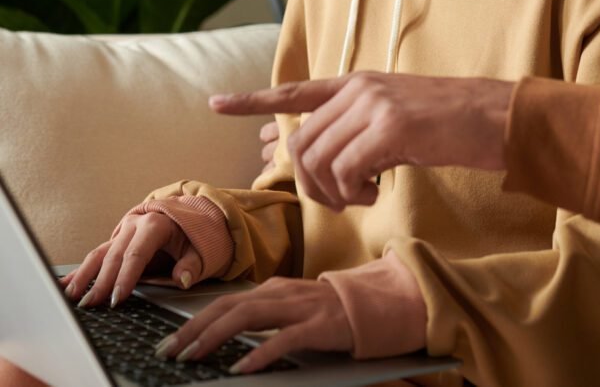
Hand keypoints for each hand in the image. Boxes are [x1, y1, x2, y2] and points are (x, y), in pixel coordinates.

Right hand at [61, 211, 199, 308]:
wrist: (187, 219)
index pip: (137, 253)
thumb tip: (183, 279)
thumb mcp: (200, 249)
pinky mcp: (115, 241)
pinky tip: (65, 284)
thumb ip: (192, 265)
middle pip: (114, 256)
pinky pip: (95, 256)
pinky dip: (80, 271)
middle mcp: (135, 225)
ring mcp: (122, 232)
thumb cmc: (192, 236)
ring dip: (84, 276)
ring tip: (72, 296)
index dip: (126, 276)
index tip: (117, 298)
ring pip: (99, 254)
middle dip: (101, 281)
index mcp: (156, 224)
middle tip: (91, 304)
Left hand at [153, 277, 351, 374]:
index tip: (169, 342)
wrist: (372, 304)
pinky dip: (259, 353)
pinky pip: (283, 339)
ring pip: (249, 316)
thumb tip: (220, 333)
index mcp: (273, 289)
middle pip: (229, 306)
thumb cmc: (328, 311)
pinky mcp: (318, 325)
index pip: (225, 303)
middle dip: (195, 328)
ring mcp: (300, 307)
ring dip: (216, 336)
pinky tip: (241, 368)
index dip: (194, 321)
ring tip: (193, 356)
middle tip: (169, 351)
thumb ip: (262, 317)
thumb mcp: (290, 309)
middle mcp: (281, 293)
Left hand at [211, 71, 512, 209]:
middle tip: (345, 199)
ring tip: (364, 196)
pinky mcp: (390, 126)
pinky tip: (378, 192)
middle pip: (302, 144)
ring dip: (333, 192)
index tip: (217, 104)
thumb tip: (328, 159)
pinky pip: (346, 171)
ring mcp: (373, 104)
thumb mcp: (398, 117)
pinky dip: (354, 192)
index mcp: (358, 83)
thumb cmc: (452, 124)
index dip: (254, 100)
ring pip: (318, 160)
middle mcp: (359, 89)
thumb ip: (360, 127)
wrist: (496, 116)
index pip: (295, 91)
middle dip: (311, 183)